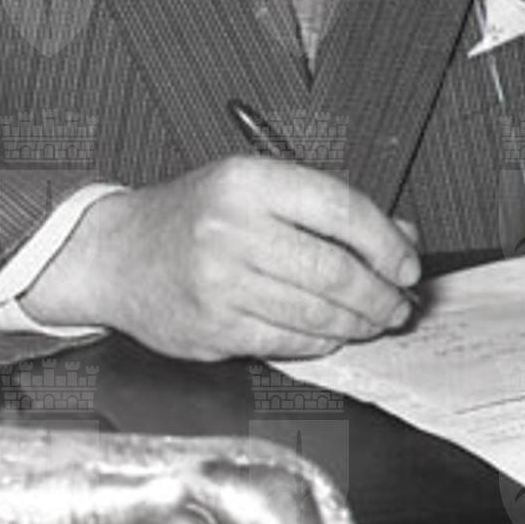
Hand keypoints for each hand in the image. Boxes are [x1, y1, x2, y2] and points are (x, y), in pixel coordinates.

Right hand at [21, 156, 420, 361]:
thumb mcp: (255, 188)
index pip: (340, 209)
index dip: (386, 242)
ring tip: (374, 321)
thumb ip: (326, 208)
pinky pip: (287, 341)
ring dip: (358, 323)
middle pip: (334, 270)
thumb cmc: (193, 216)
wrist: (117, 254)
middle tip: (399, 304)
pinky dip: (321, 341)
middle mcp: (232, 229)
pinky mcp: (213, 327)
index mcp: (248, 181)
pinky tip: (331, 334)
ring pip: (316, 312)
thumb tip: (400, 238)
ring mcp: (220, 282)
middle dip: (380, 294)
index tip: (408, 264)